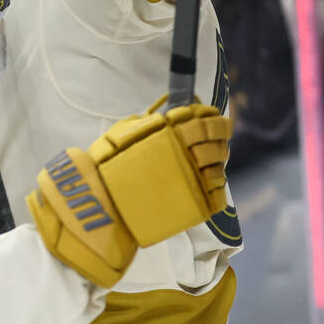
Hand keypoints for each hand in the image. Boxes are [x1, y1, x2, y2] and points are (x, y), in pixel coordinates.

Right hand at [27, 101, 230, 287]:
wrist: (102, 208)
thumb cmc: (105, 170)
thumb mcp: (120, 135)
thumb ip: (146, 124)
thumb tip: (163, 115)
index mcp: (170, 135)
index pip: (204, 121)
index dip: (213, 117)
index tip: (214, 116)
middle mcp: (186, 156)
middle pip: (216, 140)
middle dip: (221, 134)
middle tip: (219, 134)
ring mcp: (193, 182)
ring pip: (219, 166)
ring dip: (218, 160)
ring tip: (211, 159)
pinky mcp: (195, 207)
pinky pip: (219, 194)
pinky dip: (218, 187)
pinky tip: (210, 182)